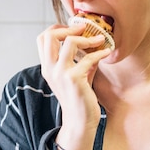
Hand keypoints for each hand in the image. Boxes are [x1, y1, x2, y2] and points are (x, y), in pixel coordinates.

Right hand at [37, 23, 110, 149]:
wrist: (79, 121)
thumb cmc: (78, 97)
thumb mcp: (73, 75)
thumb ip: (77, 58)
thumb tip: (91, 41)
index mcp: (47, 67)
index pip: (42, 38)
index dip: (57, 28)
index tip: (73, 30)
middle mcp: (50, 68)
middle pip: (50, 35)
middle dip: (68, 28)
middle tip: (84, 29)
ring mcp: (61, 73)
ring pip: (70, 42)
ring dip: (87, 38)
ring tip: (100, 39)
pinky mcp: (74, 79)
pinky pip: (88, 58)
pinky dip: (100, 53)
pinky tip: (107, 53)